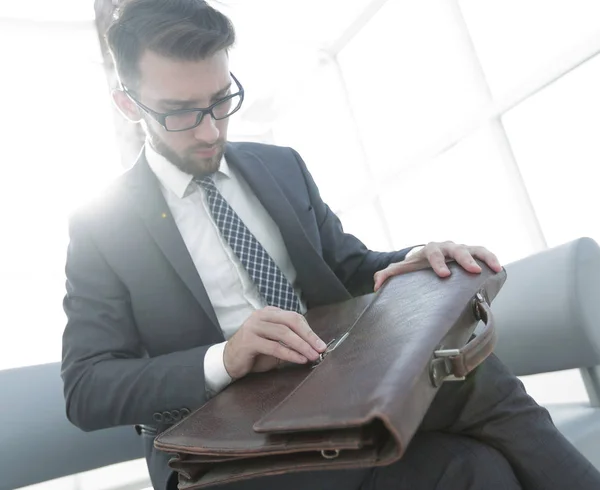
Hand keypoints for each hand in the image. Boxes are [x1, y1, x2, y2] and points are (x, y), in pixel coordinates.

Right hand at [223, 306, 326, 378]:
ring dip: (301, 346)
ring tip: (313, 356)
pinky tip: (300, 359)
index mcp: (269, 313)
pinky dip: (290, 353)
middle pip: (291, 321)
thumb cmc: (255, 353)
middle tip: (320, 348)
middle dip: (308, 336)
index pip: (294, 318)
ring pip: (284, 333)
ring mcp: (254, 326)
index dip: (309, 331)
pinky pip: (274, 346)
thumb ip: (291, 342)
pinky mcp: (249, 340)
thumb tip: (314, 347)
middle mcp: (261, 316)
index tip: (320, 344)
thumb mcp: (275, 344)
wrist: (229, 361)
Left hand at [373, 241, 502, 291]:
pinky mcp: (472, 254)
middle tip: (473, 271)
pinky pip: (484, 253)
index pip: (433, 253)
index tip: (444, 274)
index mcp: (429, 249)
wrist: (428, 256)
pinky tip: (498, 269)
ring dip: (484, 257)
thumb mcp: (402, 269)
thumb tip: (376, 284)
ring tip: (494, 268)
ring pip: (474, 248)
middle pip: (456, 249)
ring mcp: (461, 249)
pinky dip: (491, 258)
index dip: (438, 263)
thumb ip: (388, 275)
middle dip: (464, 259)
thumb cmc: (416, 265)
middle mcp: (447, 246)